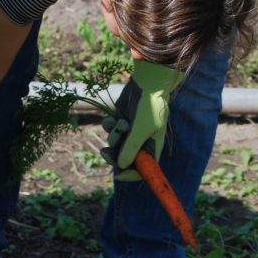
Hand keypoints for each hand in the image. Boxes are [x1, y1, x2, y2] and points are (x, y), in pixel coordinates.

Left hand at [100, 60, 179, 180]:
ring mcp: (130, 131)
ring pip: (114, 143)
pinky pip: (109, 130)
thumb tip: (121, 167)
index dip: (130, 174)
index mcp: (152, 147)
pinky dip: (109, 125)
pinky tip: (114, 117)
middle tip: (105, 152)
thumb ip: (131, 149)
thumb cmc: (149, 107)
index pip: (143, 169)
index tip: (118, 174)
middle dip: (113, 156)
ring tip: (120, 123)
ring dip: (113, 135)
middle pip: (123, 159)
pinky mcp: (120, 121)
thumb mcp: (141, 129)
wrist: (146, 83)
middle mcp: (141, 142)